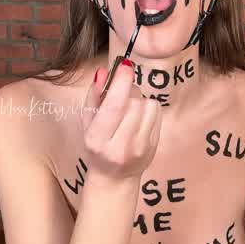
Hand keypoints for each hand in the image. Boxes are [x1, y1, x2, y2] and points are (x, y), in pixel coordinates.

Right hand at [81, 61, 162, 181]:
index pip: (114, 107)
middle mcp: (120, 146)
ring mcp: (140, 148)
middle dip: (128, 90)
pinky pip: (157, 112)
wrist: (114, 178)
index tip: (125, 66)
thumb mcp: (87, 122)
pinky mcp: (154, 146)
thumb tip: (104, 72)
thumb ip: (94, 96)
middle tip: (121, 94)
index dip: (121, 83)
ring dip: (139, 99)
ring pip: (148, 105)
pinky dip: (148, 108)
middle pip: (133, 103)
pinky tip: (139, 118)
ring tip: (129, 110)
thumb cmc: (97, 145)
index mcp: (98, 139)